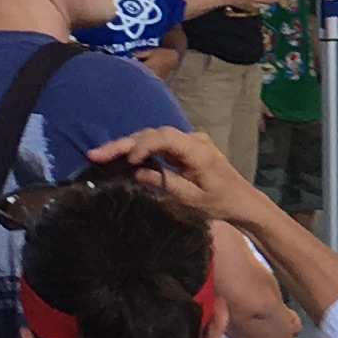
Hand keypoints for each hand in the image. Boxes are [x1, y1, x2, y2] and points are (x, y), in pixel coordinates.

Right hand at [82, 125, 271, 228]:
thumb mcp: (192, 199)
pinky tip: (121, 156)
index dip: (142, 145)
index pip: (164, 138)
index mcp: (198, 151)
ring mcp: (190, 142)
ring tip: (101, 154)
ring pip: (154, 137)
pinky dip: (140, 149)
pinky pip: (159, 144)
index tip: (127, 161)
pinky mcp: (186, 147)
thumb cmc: (220, 202)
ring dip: (128, 145)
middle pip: (154, 135)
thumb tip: (135, 173)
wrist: (242, 201)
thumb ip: (164, 184)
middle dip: (123, 144)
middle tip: (95, 154)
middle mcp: (193, 140)